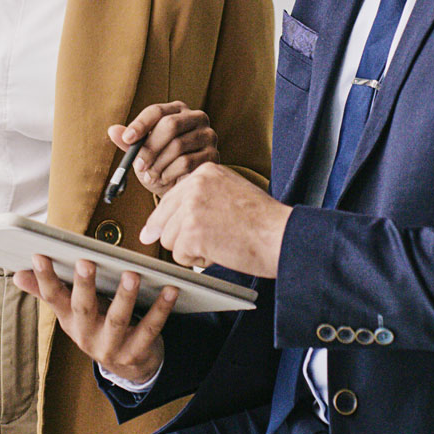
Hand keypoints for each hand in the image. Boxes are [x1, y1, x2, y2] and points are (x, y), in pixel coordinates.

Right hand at [13, 255, 175, 383]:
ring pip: (117, 320)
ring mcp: (111, 347)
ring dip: (125, 297)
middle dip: (84, 286)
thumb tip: (18, 274)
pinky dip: (161, 309)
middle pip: (83, 308)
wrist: (127, 366)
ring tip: (132, 274)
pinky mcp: (136, 353)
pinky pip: (150, 329)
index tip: (39, 255)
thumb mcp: (71, 313)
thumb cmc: (98, 327)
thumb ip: (48, 291)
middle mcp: (86, 335)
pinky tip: (170, 290)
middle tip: (86, 262)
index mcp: (69, 321)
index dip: (45, 278)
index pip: (53, 297)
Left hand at [107, 101, 216, 196]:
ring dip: (158, 164)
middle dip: (150, 147)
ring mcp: (208, 136)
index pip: (157, 111)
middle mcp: (196, 118)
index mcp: (177, 110)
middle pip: (170, 125)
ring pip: (177, 146)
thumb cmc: (161, 165)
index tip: (127, 139)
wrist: (181, 187)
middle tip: (138, 164)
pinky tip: (164, 179)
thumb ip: (130, 142)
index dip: (140, 124)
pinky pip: (186, 163)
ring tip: (150, 174)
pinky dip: (170, 173)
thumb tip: (112, 131)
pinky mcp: (213, 155)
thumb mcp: (142, 153)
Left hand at [140, 162, 290, 277]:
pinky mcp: (191, 232)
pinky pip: (180, 256)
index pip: (170, 197)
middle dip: (172, 236)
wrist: (280, 234)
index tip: (153, 231)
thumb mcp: (231, 192)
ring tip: (219, 243)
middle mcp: (195, 186)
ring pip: (169, 239)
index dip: (162, 219)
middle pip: (164, 218)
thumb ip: (201, 199)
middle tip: (181, 244)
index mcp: (205, 172)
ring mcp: (192, 208)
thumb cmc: (264, 220)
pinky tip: (219, 252)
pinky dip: (197, 261)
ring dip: (190, 249)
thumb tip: (166, 220)